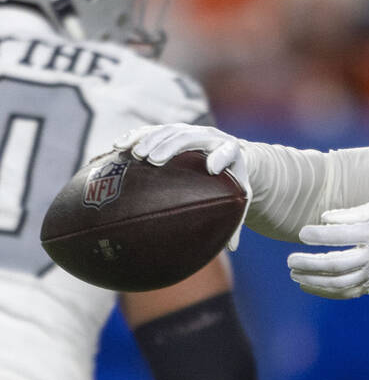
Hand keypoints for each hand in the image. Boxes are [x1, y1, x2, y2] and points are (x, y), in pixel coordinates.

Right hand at [115, 123, 251, 248]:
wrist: (231, 153)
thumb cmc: (233, 180)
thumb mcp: (238, 198)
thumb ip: (236, 220)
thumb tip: (232, 248)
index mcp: (232, 153)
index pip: (229, 152)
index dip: (221, 157)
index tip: (212, 168)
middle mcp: (212, 138)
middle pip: (191, 138)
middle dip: (172, 147)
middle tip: (154, 160)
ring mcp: (192, 132)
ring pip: (170, 132)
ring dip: (151, 140)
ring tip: (135, 154)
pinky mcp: (175, 130)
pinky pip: (154, 131)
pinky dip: (136, 136)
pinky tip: (119, 146)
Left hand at [287, 199, 368, 298]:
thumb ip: (352, 214)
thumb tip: (324, 219)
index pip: (344, 236)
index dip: (320, 235)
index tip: (302, 233)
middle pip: (337, 264)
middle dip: (310, 263)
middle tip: (290, 259)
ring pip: (338, 282)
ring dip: (313, 279)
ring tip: (293, 272)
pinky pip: (343, 292)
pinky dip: (323, 291)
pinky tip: (306, 284)